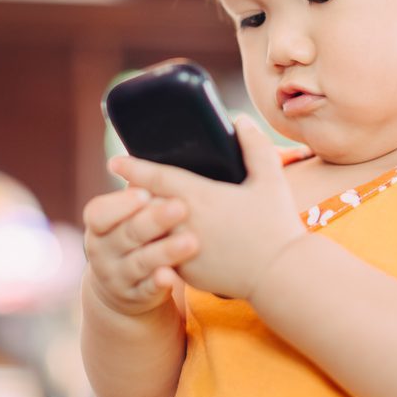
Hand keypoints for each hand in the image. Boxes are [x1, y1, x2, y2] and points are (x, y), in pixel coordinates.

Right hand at [82, 186, 198, 315]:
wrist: (122, 287)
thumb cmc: (133, 235)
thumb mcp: (127, 216)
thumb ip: (138, 192)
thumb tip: (150, 159)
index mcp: (99, 226)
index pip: (99, 213)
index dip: (121, 203)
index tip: (145, 191)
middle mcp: (103, 251)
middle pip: (127, 234)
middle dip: (154, 220)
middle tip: (180, 207)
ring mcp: (118, 276)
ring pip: (141, 262)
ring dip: (165, 251)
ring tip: (191, 241)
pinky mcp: (137, 296)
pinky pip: (148, 290)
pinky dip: (159, 283)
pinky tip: (172, 276)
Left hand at [109, 116, 305, 300]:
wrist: (280, 276)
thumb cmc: (276, 225)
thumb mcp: (271, 179)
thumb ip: (255, 146)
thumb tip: (241, 120)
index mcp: (200, 196)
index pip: (156, 177)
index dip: (133, 167)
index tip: (116, 161)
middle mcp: (183, 223)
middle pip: (145, 205)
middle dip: (135, 195)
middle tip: (131, 186)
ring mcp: (182, 251)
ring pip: (149, 232)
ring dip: (142, 221)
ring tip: (141, 212)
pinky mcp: (186, 273)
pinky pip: (161, 255)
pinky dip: (157, 245)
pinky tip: (163, 240)